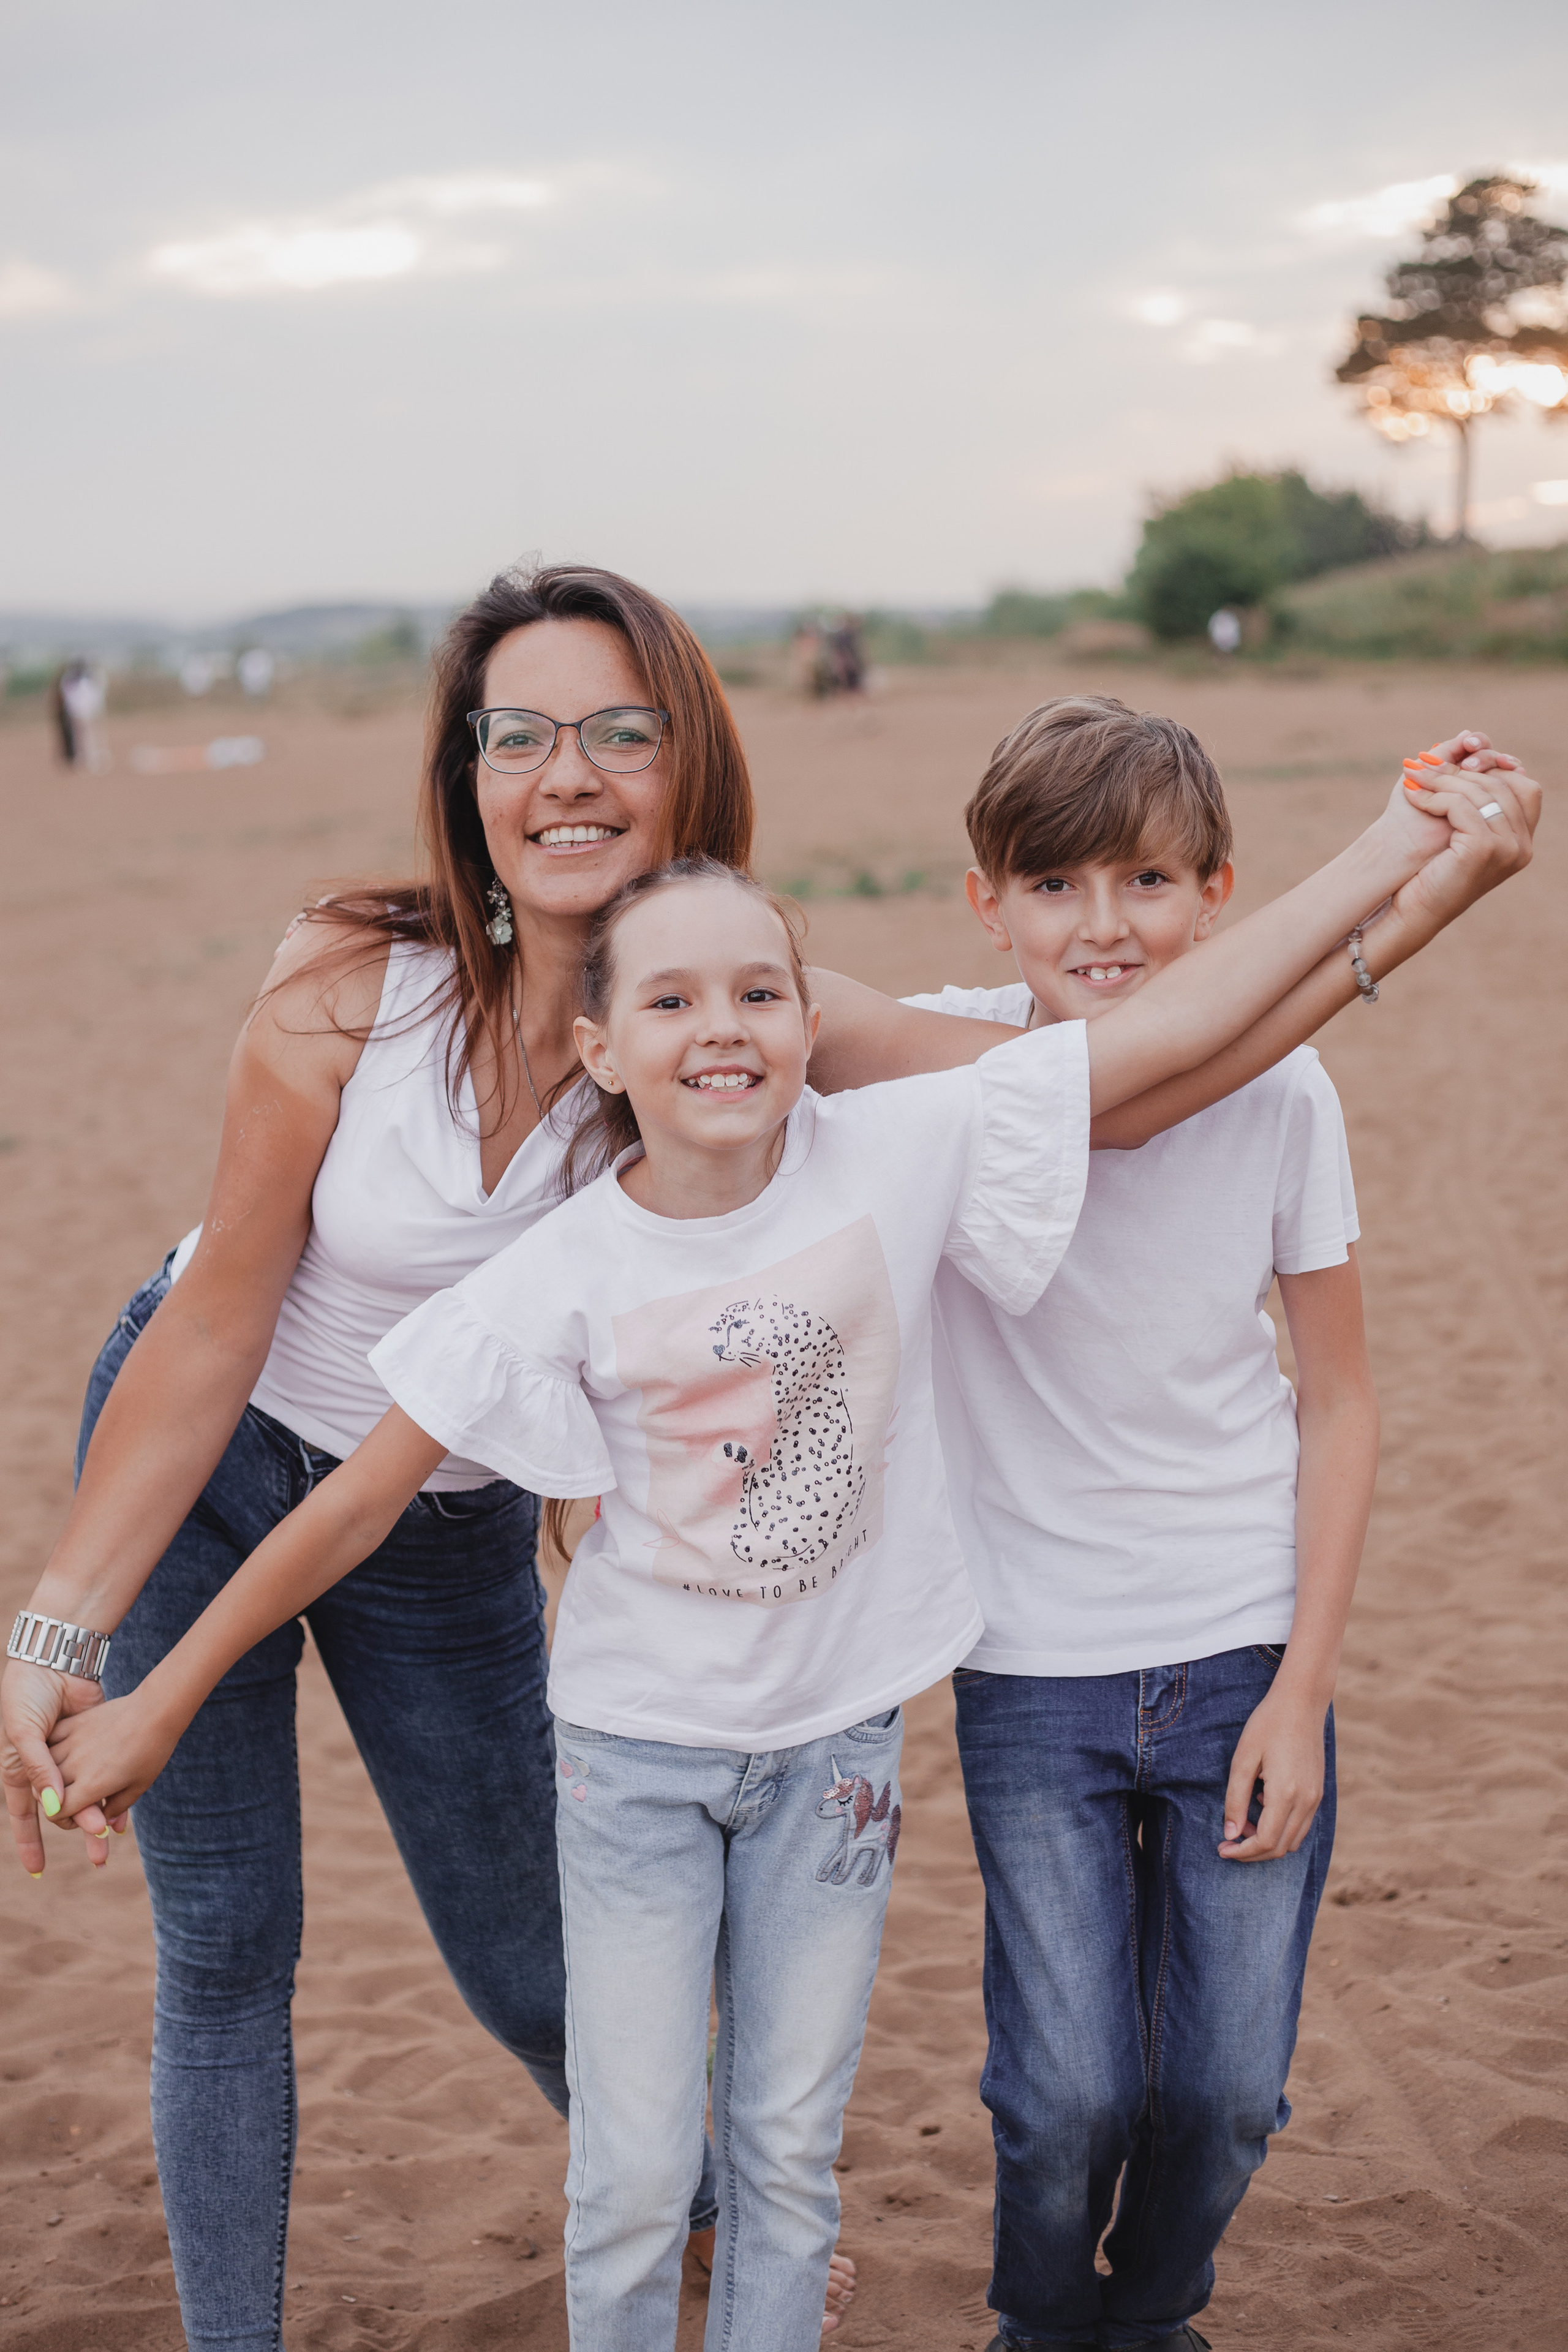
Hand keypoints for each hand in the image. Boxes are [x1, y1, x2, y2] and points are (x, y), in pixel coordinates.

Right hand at [3, 1661, 126, 1874]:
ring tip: (114, 1835)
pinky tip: (124, 1810)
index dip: (30, 1843)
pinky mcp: (93, 1742)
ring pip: (86, 1794)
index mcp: (24, 1770)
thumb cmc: (26, 1696)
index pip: (26, 1815)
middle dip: (79, 1831)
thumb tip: (51, 1807)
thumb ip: (39, 1769)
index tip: (37, 1870)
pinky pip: (105, 1773)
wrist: (52, 1658)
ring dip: (99, 1814)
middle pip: (63, 1809)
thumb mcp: (24, 1734)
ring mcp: (72, 1756)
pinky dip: (114, 1791)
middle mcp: (47, 1769)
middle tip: (99, 1855)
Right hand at [47, 1693, 176, 1830]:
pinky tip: (67, 1750)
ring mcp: (72, 1742)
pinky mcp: (74, 1723)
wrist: (156, 1709)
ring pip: (47, 1766)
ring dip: (53, 1774)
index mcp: (90, 1786)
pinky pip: (51, 1741)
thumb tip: (103, 1823)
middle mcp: (75, 1766)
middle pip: (47, 1792)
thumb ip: (116, 1808)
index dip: (65, 1818)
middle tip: (78, 1795)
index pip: (57, 1812)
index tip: (79, 1814)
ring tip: (72, 1774)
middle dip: (58, 1799)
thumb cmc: (153, 1751)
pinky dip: (53, 1749)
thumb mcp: (138, 1786)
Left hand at [1218, 1680, 1328, 1860]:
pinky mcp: (1318, 1792)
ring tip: (1243, 1822)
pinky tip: (1262, 1807)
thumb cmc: (1267, 1725)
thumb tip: (1230, 1834)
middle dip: (1252, 1852)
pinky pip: (1301, 1825)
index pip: (1264, 1841)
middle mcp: (1306, 1801)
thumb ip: (1235, 1799)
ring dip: (1267, 1841)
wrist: (1301, 1703)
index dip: (1242, 1852)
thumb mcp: (1243, 1759)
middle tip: (1228, 1843)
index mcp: (1285, 1794)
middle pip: (1279, 1848)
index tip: (1222, 1849)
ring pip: (1292, 1840)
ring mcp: (1316, 1798)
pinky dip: (1281, 1829)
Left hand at [1391, 752, 1539, 935]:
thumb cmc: (1432, 871)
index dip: (1492, 767)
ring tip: (1412, 774)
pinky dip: (1434, 796)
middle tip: (1423, 761)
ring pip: (1479, 792)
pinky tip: (1411, 794)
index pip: (1523, 786)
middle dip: (1459, 769)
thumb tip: (1467, 746)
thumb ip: (1474, 801)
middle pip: (1499, 784)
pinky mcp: (1485, 849)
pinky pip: (1461, 806)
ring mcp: (1508, 849)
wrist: (1415, 912)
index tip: (1457, 761)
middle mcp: (1522, 846)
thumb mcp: (1459, 831)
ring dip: (1441, 779)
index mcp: (1522, 840)